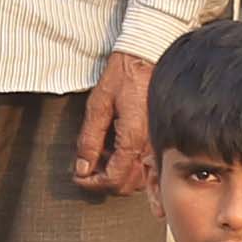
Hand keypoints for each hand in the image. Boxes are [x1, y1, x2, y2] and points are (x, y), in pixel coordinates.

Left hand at [73, 49, 153, 200]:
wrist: (147, 56)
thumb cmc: (124, 75)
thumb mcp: (98, 104)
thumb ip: (89, 139)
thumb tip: (82, 167)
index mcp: (133, 139)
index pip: (113, 178)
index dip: (92, 183)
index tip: (79, 176)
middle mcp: (150, 146)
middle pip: (127, 184)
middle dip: (104, 182)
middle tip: (88, 168)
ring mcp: (159, 144)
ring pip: (141, 179)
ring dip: (120, 177)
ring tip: (103, 160)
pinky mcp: (162, 139)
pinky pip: (153, 167)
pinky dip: (139, 174)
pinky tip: (131, 170)